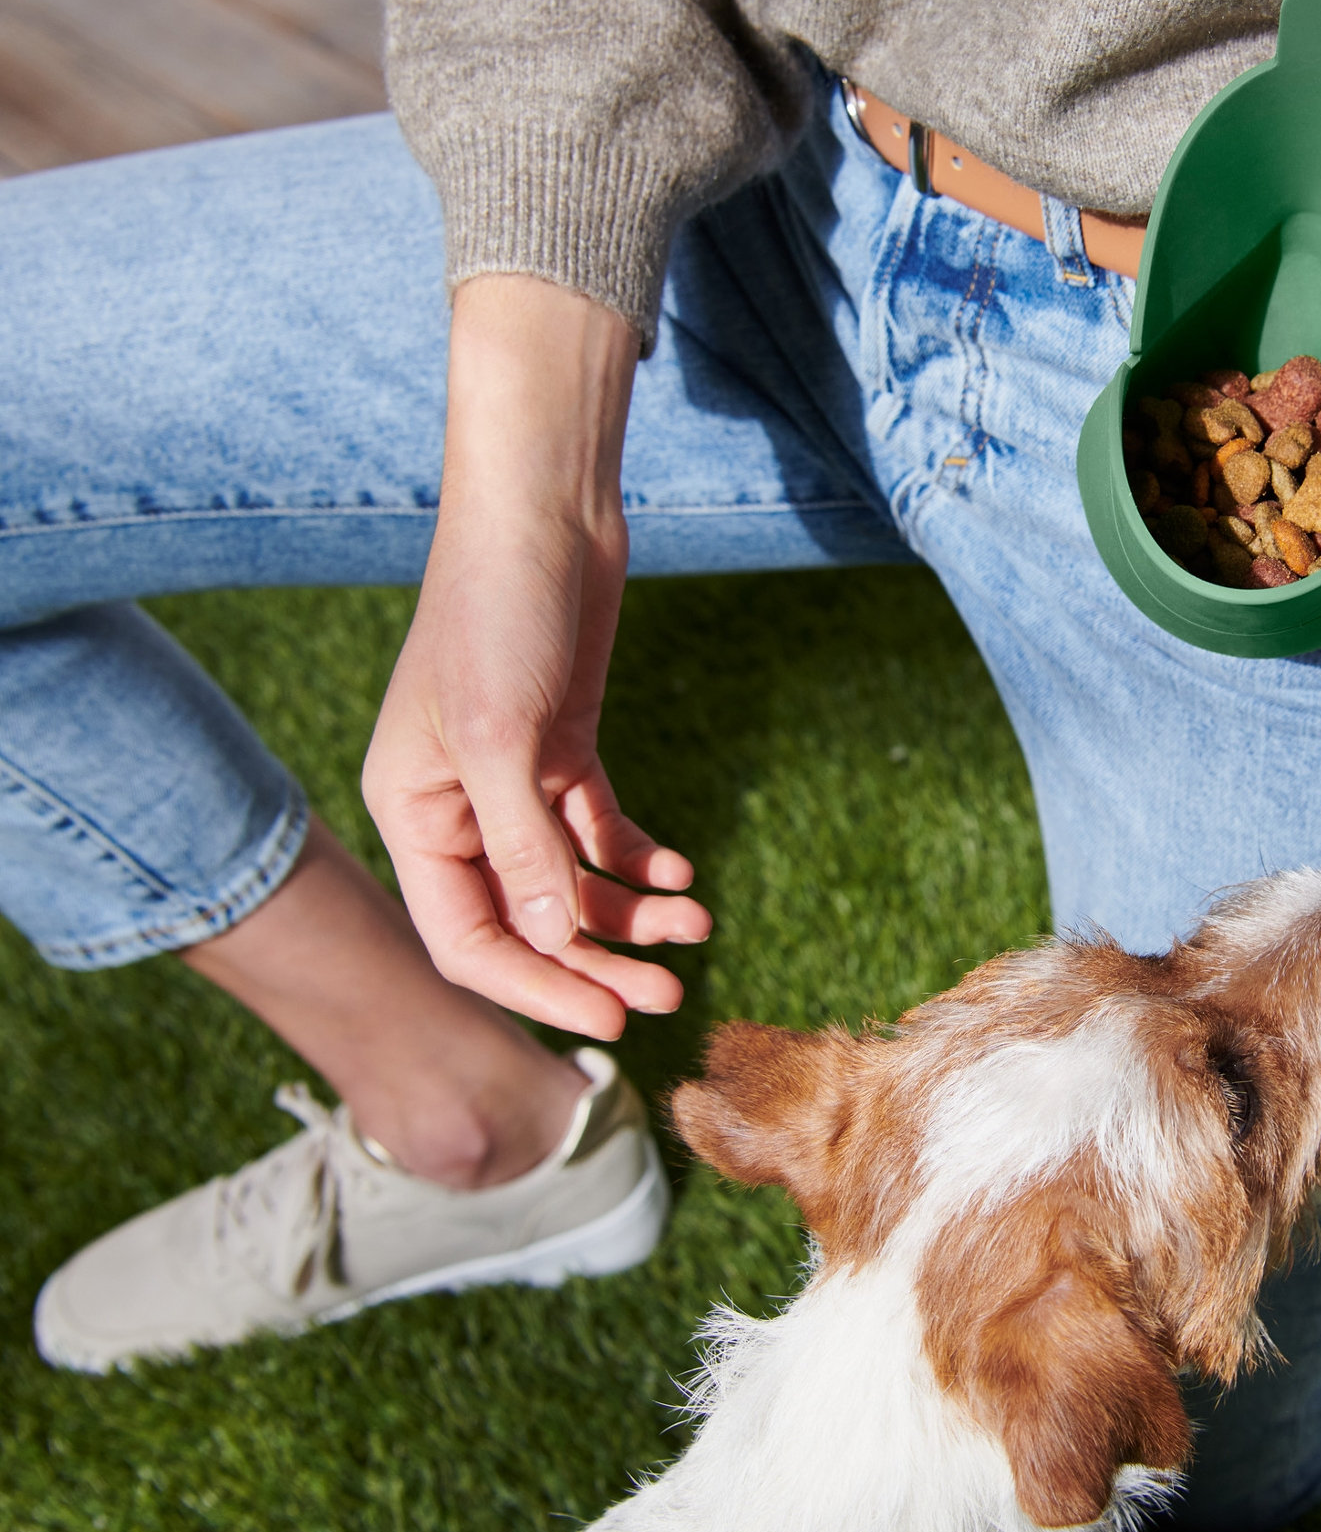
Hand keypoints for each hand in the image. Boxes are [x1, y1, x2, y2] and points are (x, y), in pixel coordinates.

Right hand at [362, 275, 709, 1037]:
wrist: (543, 511)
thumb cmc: (497, 611)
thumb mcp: (503, 738)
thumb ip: (521, 846)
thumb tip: (545, 944)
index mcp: (413, 814)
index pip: (468, 940)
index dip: (536, 989)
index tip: (611, 1020)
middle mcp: (458, 809)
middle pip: (526, 923)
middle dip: (596, 963)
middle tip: (670, 996)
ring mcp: (515, 781)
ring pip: (571, 882)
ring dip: (630, 914)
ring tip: (697, 925)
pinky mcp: (564, 750)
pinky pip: (599, 832)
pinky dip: (639, 859)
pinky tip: (681, 875)